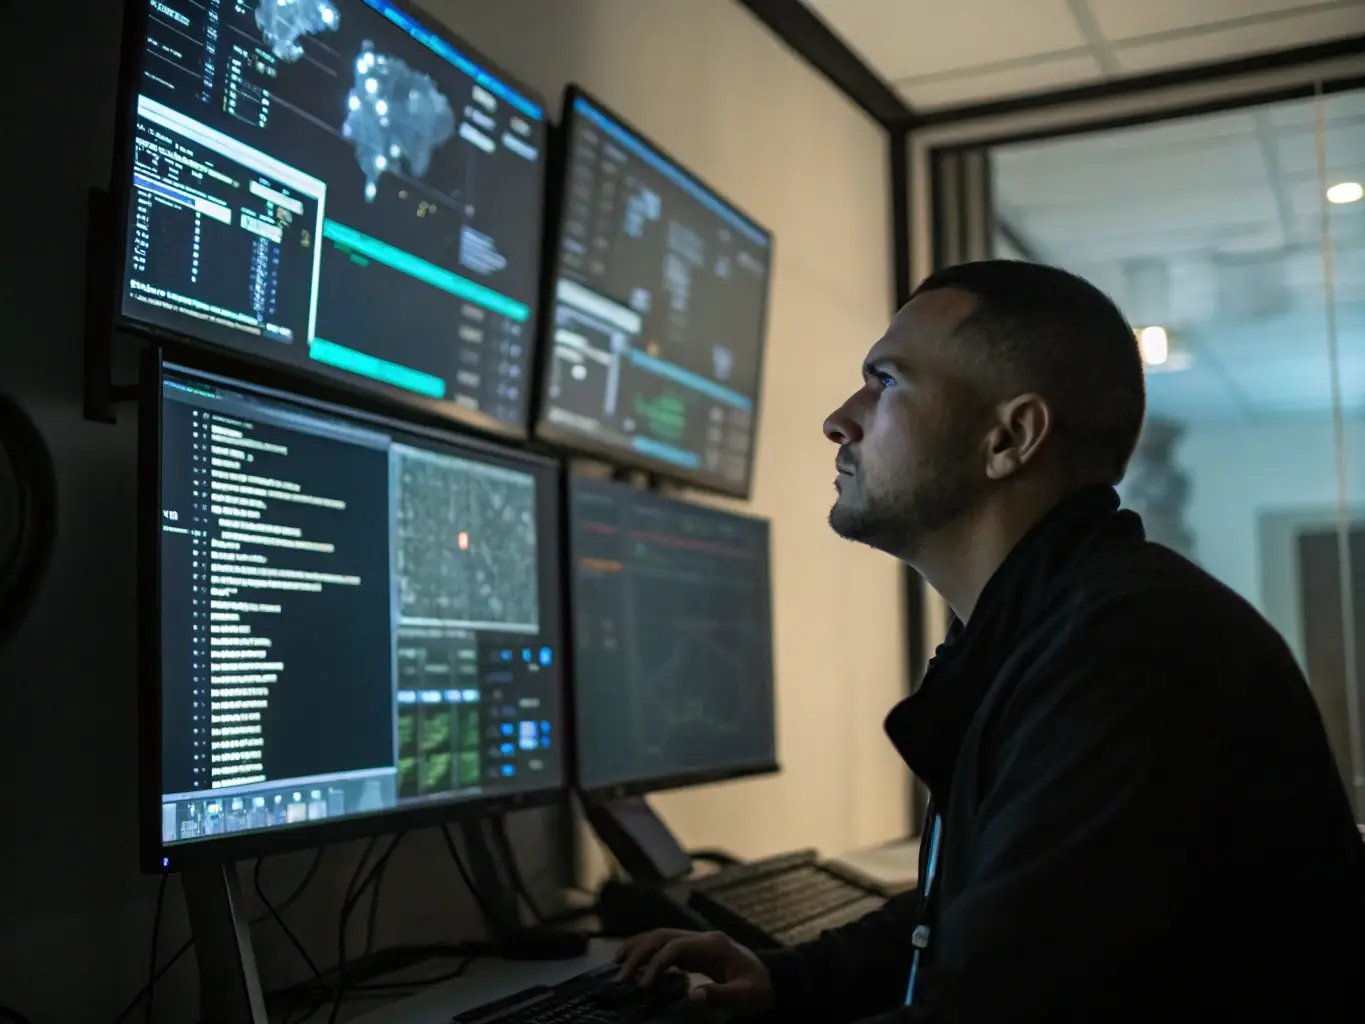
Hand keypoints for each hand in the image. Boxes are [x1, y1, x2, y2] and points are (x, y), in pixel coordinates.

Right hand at [615, 929, 773, 1013]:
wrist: (772, 980)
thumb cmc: (759, 989)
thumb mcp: (745, 996)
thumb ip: (720, 995)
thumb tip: (691, 996)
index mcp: (714, 945)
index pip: (676, 945)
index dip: (656, 963)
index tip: (642, 985)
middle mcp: (703, 938)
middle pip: (663, 935)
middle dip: (639, 952)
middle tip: (621, 976)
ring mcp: (698, 941)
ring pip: (661, 935)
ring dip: (638, 947)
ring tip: (617, 964)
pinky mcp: (695, 950)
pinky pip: (665, 945)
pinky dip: (647, 951)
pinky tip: (634, 963)